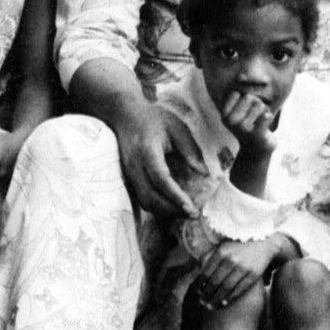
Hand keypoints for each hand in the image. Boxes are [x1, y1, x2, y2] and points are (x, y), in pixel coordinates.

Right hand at [116, 103, 207, 217]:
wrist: (125, 116)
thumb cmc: (154, 119)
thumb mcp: (177, 127)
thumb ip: (191, 150)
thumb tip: (204, 174)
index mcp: (147, 151)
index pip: (161, 178)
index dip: (176, 196)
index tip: (192, 208)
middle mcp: (134, 166)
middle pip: (150, 197)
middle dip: (172, 210)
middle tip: (194, 214)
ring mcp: (129, 174)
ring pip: (145, 202)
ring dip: (165, 211)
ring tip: (186, 212)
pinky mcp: (129, 179)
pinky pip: (142, 199)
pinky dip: (158, 207)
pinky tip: (173, 206)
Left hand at [192, 239, 276, 309]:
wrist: (265, 243)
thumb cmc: (239, 245)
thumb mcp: (224, 246)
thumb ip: (210, 256)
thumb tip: (197, 271)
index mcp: (221, 251)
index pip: (206, 272)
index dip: (200, 284)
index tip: (197, 292)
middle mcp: (231, 259)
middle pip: (215, 282)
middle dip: (206, 294)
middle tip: (202, 302)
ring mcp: (243, 267)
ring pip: (226, 288)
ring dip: (216, 299)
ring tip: (210, 305)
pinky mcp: (253, 274)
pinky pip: (239, 289)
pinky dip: (230, 298)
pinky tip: (224, 303)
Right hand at [220, 92, 277, 155]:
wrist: (256, 150)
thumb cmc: (248, 124)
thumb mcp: (239, 109)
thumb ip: (239, 92)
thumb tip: (241, 76)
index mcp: (224, 115)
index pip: (239, 93)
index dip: (246, 100)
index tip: (245, 113)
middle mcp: (231, 121)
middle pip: (250, 97)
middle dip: (256, 104)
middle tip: (254, 119)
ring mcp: (243, 128)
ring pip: (260, 105)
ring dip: (263, 112)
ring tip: (259, 123)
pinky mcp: (256, 134)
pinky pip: (267, 116)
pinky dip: (269, 118)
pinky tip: (264, 127)